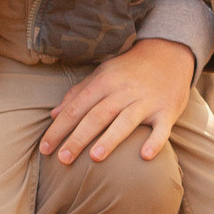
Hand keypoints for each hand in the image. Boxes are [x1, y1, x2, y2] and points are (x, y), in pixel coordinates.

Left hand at [39, 38, 195, 167]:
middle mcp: (123, 91)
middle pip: (97, 116)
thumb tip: (54, 114)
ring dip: (110, 139)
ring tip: (95, 158)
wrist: (169, 53)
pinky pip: (161, 128)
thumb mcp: (102, 73)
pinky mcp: (167, 111)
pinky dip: (154, 142)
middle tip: (62, 160)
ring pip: (125, 121)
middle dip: (78, 138)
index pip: (76, 108)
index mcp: (104, 81)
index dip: (59, 128)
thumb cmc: (129, 69)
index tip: (44, 149)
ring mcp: (146, 101)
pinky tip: (145, 156)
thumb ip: (78, 93)